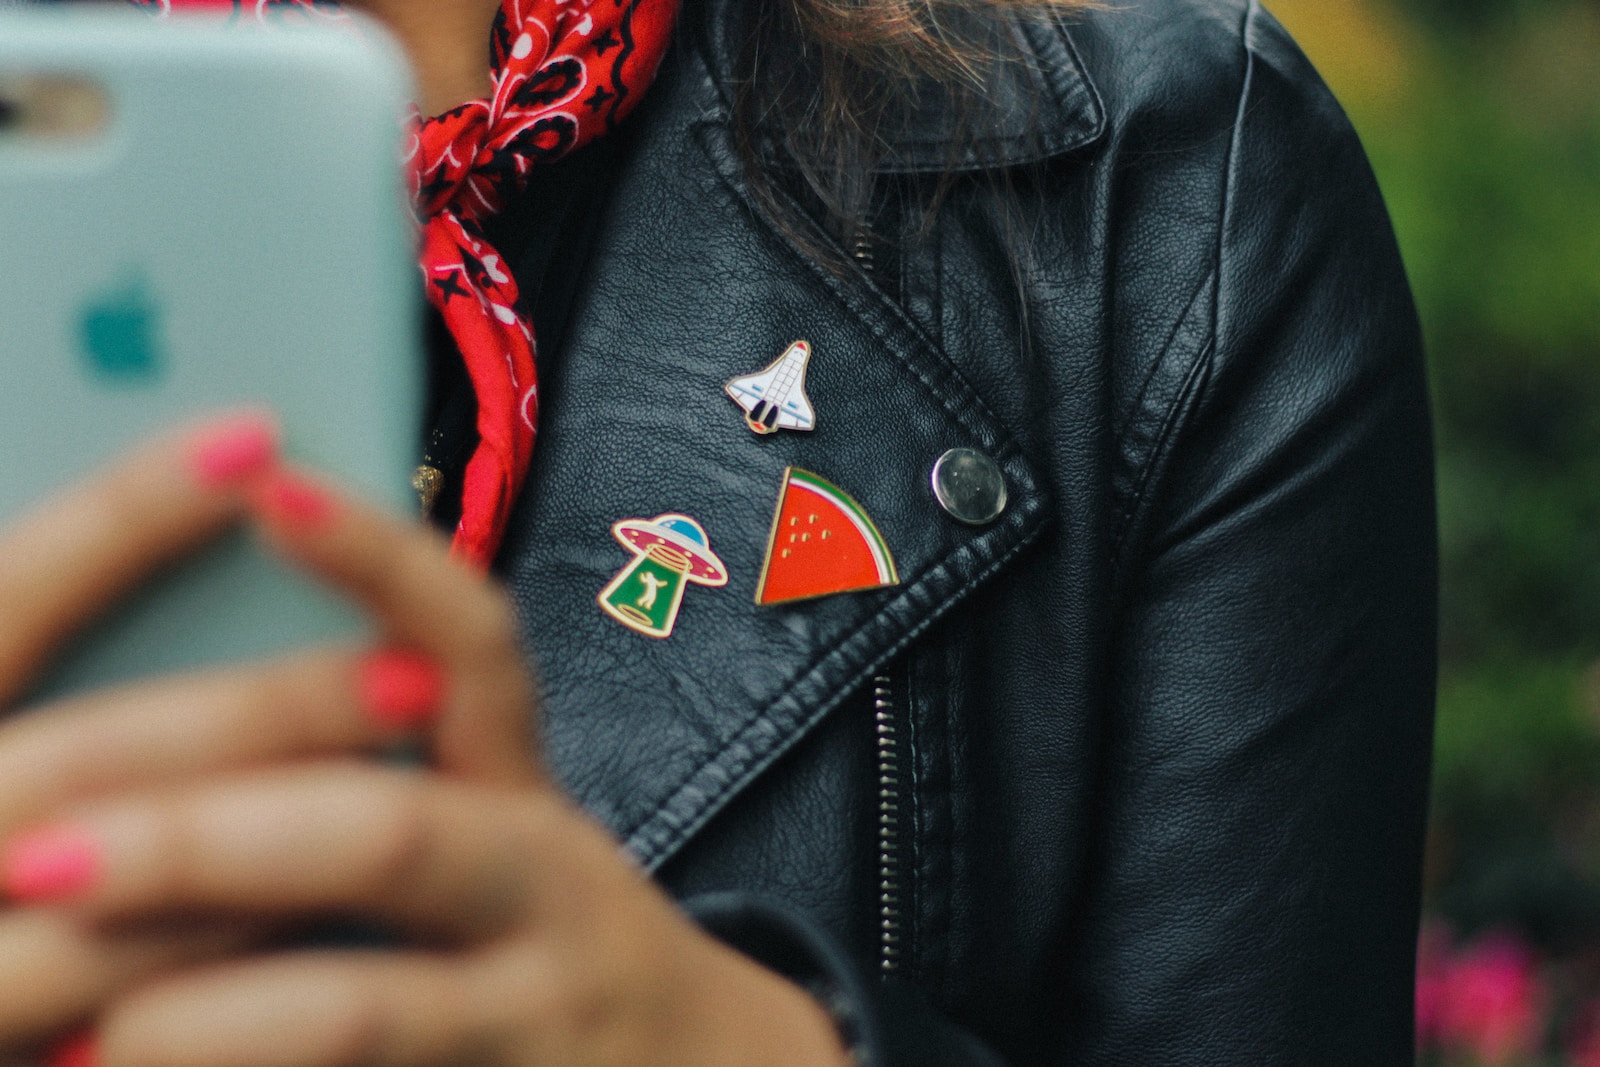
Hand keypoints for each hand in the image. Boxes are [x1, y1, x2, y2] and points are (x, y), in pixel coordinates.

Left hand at [0, 417, 850, 1066]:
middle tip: (45, 861)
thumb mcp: (495, 840)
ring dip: (213, 1018)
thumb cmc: (551, 944)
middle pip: (393, 833)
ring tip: (84, 1035)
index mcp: (521, 791)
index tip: (267, 485)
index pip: (472, 644)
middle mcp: (548, 883)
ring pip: (368, 1008)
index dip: (381, 561)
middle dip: (211, 841)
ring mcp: (538, 1010)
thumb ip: (370, 780)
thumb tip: (197, 727)